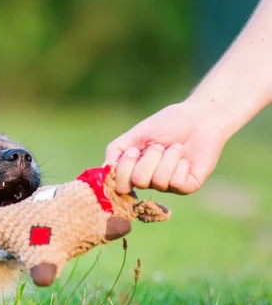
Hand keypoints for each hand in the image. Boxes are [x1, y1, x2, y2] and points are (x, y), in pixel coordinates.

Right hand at [105, 101, 228, 194]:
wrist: (199, 118)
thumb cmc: (166, 124)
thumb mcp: (134, 135)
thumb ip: (115, 152)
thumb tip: (105, 170)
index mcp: (134, 171)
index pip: (119, 185)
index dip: (125, 168)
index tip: (134, 150)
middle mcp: (148, 182)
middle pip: (138, 181)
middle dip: (149, 158)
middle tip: (160, 146)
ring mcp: (167, 186)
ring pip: (158, 181)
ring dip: (167, 158)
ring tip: (175, 148)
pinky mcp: (187, 186)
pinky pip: (176, 182)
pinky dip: (179, 163)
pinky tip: (185, 157)